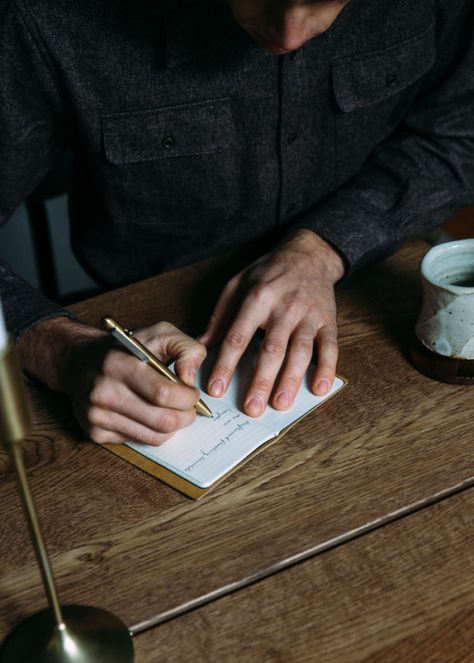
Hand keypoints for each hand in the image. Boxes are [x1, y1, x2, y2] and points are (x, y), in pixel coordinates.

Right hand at [19, 317, 206, 445]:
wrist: (79, 362)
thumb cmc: (125, 348)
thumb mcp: (158, 333)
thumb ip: (186, 347)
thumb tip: (191, 378)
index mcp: (118, 364)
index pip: (163, 393)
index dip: (187, 397)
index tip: (192, 393)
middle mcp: (103, 392)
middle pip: (161, 420)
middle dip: (186, 416)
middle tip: (190, 408)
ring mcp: (96, 415)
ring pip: (153, 436)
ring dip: (173, 427)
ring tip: (174, 411)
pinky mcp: (94, 432)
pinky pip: (138, 441)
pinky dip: (153, 432)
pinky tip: (151, 415)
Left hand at [199, 229, 344, 415]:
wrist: (308, 254)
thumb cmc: (268, 273)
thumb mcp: (236, 285)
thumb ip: (219, 318)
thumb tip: (200, 347)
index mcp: (257, 298)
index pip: (237, 336)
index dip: (226, 365)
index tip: (216, 389)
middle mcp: (284, 307)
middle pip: (271, 349)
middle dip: (261, 381)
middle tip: (251, 408)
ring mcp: (309, 315)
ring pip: (300, 351)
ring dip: (290, 380)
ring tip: (280, 404)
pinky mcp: (328, 321)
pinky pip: (329, 347)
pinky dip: (326, 368)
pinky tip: (319, 388)